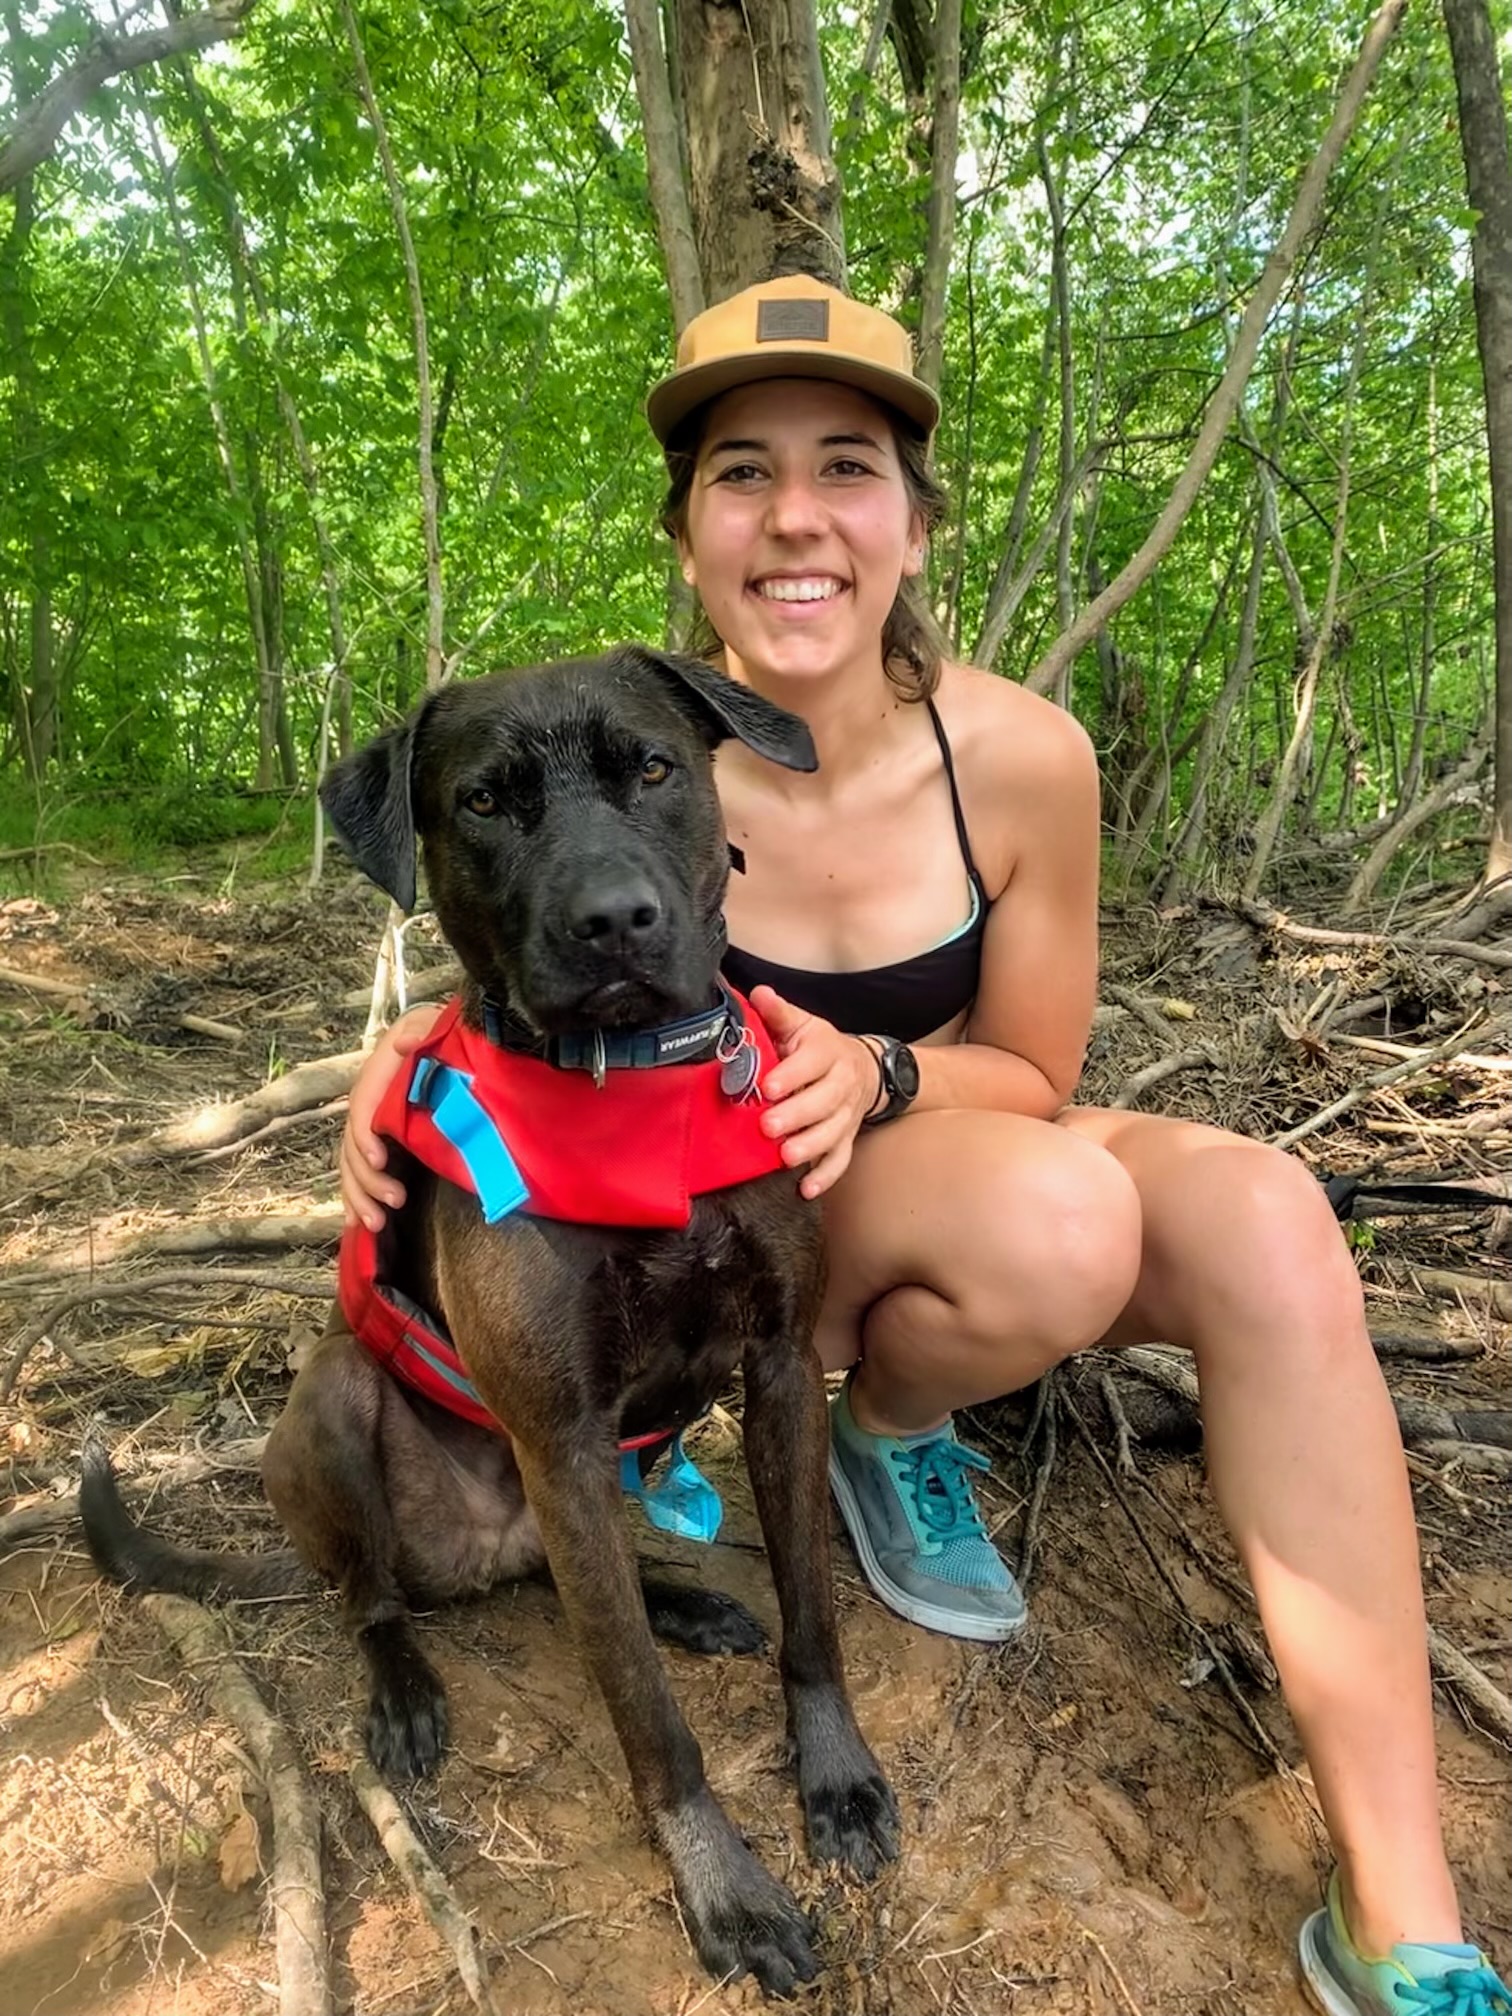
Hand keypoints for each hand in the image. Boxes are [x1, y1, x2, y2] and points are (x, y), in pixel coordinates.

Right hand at [339, 1005, 443, 1230]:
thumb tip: (402, 1044)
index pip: (363, 1108)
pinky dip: (357, 1198)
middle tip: (395, 1201)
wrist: (447, 1040)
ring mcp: (372, 1125)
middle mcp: (367, 1102)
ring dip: (359, 1196)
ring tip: (376, 1224)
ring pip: (352, 1166)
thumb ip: (421, 1032)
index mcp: (378, 1074)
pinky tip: (359, 1224)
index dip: (365, 1135)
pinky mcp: (383, 1143)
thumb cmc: (443, 1033)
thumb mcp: (434, 1024)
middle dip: (366, 1178)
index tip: (380, 1159)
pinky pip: (360, 1173)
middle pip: (353, 1145)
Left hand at [750, 986, 880, 1200]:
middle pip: (824, 1102)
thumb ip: (777, 1013)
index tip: (767, 1086)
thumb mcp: (801, 1025)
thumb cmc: (818, 1048)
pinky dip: (825, 1176)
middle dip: (796, 1116)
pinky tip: (805, 1189)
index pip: (812, 1063)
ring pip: (833, 1133)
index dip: (791, 1075)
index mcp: (827, 1052)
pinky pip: (840, 1161)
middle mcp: (841, 1084)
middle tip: (768, 1126)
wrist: (863, 1069)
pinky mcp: (846, 1139)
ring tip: (785, 1158)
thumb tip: (758, 994)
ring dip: (810, 1147)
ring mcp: (845, 1115)